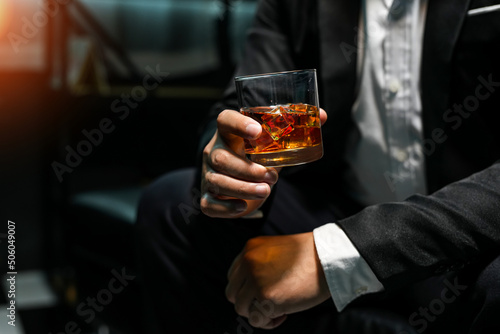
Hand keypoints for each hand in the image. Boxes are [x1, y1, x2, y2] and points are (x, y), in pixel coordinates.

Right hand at [200, 108, 326, 217]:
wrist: (238, 179)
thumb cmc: (254, 157)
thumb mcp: (271, 144)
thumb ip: (292, 131)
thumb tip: (322, 115)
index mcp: (229, 134)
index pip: (225, 120)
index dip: (238, 124)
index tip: (257, 130)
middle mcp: (214, 152)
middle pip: (220, 157)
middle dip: (246, 169)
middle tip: (271, 177)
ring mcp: (208, 175)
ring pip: (217, 181)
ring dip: (242, 189)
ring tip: (266, 191)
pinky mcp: (207, 196)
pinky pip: (209, 204)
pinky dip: (226, 208)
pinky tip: (243, 206)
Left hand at [225, 232, 330, 328]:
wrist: (328, 258)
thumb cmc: (309, 257)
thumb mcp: (276, 252)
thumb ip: (260, 265)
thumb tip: (250, 291)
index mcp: (250, 249)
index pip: (234, 276)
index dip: (248, 289)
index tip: (265, 291)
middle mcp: (248, 262)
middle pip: (233, 293)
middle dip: (250, 302)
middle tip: (270, 303)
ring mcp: (255, 280)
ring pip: (241, 308)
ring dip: (258, 313)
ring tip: (279, 309)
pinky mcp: (266, 297)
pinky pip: (256, 320)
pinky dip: (268, 322)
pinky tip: (284, 314)